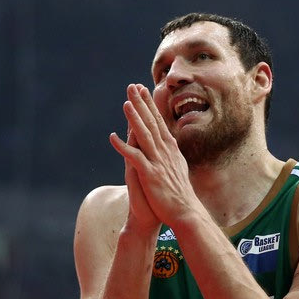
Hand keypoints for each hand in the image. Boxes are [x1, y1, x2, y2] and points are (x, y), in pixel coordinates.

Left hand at [110, 84, 200, 226]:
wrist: (186, 212)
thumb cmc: (180, 194)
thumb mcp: (177, 169)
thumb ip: (171, 156)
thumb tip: (169, 147)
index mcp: (170, 150)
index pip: (159, 122)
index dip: (150, 105)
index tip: (143, 90)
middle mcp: (165, 152)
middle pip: (151, 123)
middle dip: (142, 103)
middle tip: (132, 86)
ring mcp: (158, 162)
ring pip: (144, 136)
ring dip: (134, 118)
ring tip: (126, 103)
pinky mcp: (150, 175)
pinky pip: (134, 157)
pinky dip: (123, 146)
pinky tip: (112, 137)